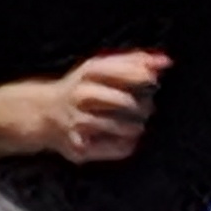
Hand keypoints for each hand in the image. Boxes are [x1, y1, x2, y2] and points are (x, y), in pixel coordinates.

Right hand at [25, 50, 167, 164]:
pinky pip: (119, 148)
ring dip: (137, 126)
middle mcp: (82, 95)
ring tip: (135, 123)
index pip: (122, 72)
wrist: (44, 113)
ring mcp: (80, 123)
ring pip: (125, 127)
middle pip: (127, 102)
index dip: (142, 77)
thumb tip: (166, 62)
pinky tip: (125, 138)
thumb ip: (134, 62)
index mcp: (89, 72)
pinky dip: (129, 144)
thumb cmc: (82, 88)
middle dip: (144, 105)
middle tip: (146, 107)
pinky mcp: (81, 147)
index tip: (153, 80)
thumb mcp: (100, 68)